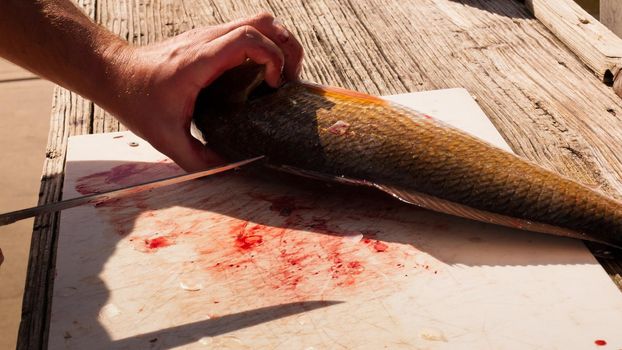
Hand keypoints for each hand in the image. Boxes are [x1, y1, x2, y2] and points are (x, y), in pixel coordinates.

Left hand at [100, 13, 303, 170]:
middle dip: (287, 47)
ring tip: (281, 76)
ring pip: (257, 21)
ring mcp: (208, 36)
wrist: (112, 72)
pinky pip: (245, 31)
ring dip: (278, 44)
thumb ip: (199, 159)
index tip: (274, 84)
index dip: (272, 57)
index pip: (248, 38)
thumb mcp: (166, 138)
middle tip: (289, 79)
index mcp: (199, 60)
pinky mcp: (208, 39)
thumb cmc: (136, 100)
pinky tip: (260, 75)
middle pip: (263, 22)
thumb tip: (231, 170)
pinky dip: (263, 47)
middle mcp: (206, 40)